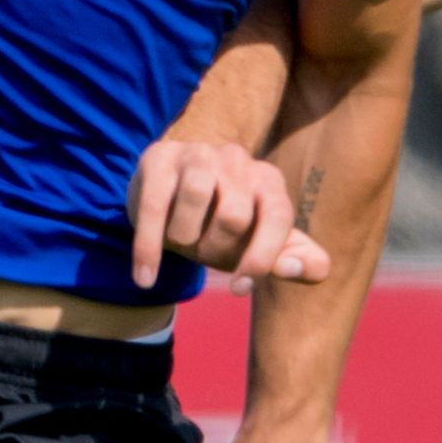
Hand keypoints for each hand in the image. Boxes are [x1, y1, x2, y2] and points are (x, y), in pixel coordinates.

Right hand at [128, 134, 332, 288]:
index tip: (239, 288)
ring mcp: (198, 153)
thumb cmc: (223, 229)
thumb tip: (291, 268)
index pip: (278, 216)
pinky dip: (149, 248)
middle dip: (215, 249)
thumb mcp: (262, 246)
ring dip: (184, 238)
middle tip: (202, 255)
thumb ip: (296, 260)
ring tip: (180, 244)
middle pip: (234, 214)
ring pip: (195, 197)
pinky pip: (155, 205)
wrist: (170, 202)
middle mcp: (238, 159)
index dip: (262, 257)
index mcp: (269, 181)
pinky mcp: (159, 157)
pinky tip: (145, 278)